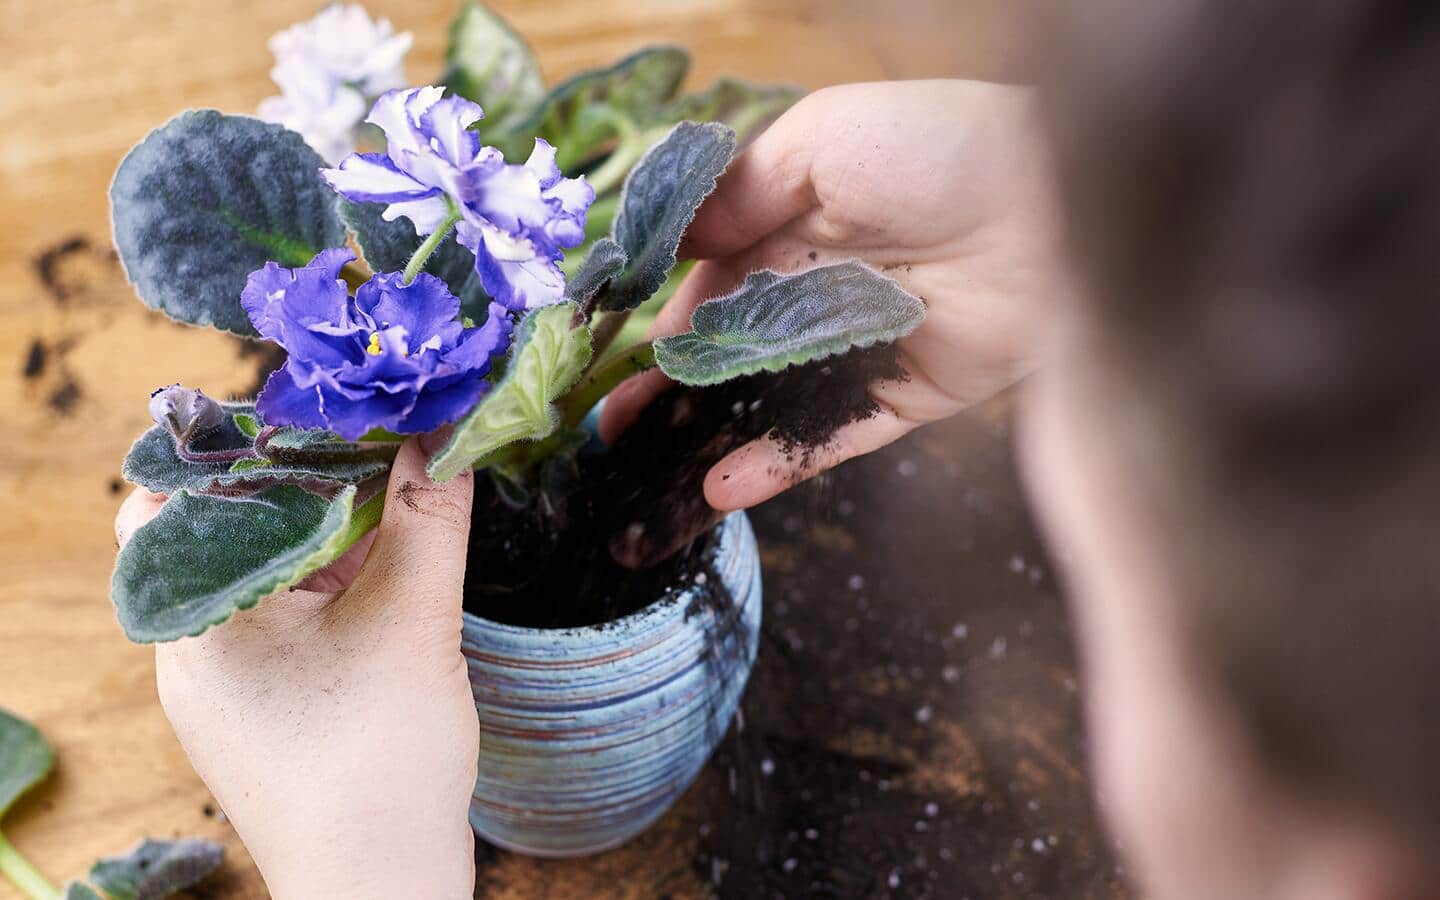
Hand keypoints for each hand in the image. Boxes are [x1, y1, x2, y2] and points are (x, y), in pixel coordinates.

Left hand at [114, 439, 478, 899]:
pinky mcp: (263, 703)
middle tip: (372, 438)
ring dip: (325, 528)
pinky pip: (285, 614)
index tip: (311, 413)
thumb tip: (447, 429)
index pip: (173, 495)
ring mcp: (225, 679)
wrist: (382, 886)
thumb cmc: (378, 763)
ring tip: (393, 490)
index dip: (237, 444)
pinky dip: (332, 578)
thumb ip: (430, 517)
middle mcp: (192, 644)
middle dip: (300, 478)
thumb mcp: (414, 623)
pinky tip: (390, 561)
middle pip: (228, 527)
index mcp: (198, 617)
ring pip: (264, 570)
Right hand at [600, 79, 1067, 509]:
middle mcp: (829, 286)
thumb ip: (745, 190)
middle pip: (735, 348)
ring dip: (710, 436)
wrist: (1058, 203)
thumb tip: (677, 241)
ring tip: (647, 472)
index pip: (718, 279)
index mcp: (804, 221)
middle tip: (612, 427)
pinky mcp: (909, 394)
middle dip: (672, 387)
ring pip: (773, 401)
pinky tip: (718, 489)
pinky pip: (833, 439)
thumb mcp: (824, 139)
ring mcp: (868, 345)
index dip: (667, 316)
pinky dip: (778, 466)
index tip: (614, 355)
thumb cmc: (938, 149)